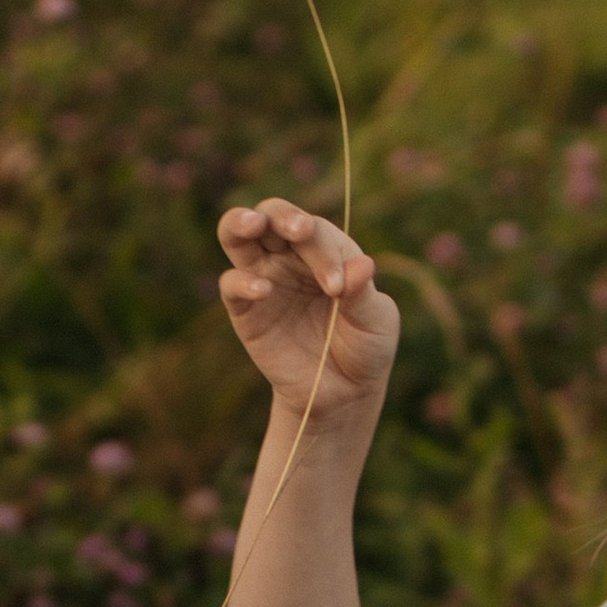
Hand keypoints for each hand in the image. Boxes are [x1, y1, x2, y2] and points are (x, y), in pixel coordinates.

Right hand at [218, 199, 397, 425]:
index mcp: (327, 249)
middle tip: (300, 230)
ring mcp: (264, 278)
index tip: (339, 289)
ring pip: (237, 235)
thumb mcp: (375, 322)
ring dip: (241, 221)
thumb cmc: (364, 348)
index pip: (316, 231)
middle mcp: (291, 256)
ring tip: (252, 223)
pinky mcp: (245, 309)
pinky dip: (241, 282)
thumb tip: (363, 265)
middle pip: (273, 214)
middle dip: (283, 214)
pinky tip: (262, 290)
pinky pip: (231, 284)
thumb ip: (365, 295)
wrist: (342, 393)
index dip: (324, 252)